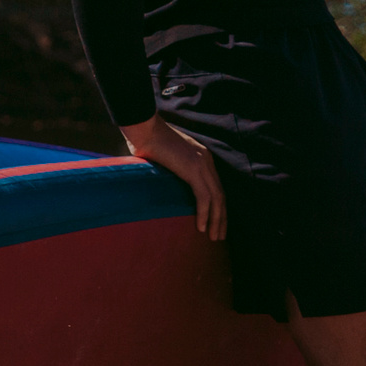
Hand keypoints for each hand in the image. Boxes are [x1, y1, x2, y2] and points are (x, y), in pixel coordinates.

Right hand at [120, 113, 225, 238]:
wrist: (144, 128)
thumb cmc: (146, 142)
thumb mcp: (165, 159)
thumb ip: (170, 171)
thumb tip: (161, 186)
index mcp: (202, 158)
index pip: (216, 187)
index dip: (218, 206)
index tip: (216, 222)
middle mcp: (206, 161)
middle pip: (220, 195)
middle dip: (221, 217)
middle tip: (219, 236)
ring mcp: (202, 165)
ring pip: (216, 199)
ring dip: (216, 220)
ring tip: (213, 237)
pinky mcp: (193, 170)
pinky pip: (204, 197)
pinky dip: (204, 214)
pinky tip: (201, 228)